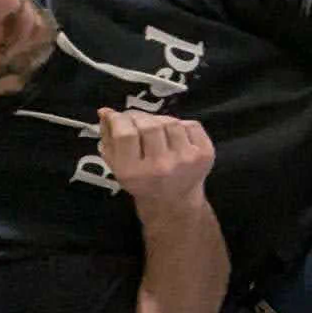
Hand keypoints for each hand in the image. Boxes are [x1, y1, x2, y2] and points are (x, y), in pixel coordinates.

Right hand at [98, 109, 214, 207]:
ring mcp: (186, 160)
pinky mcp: (205, 154)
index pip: (126, 134)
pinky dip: (180, 124)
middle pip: (149, 125)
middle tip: (134, 119)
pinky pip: (191, 124)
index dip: (119, 119)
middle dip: (138, 117)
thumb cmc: (141, 181)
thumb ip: (108, 138)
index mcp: (134, 172)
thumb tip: (105, 111)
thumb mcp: (117, 166)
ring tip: (154, 128)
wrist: (174, 201)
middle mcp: (161, 166)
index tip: (116, 116)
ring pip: (170, 122)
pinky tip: (174, 136)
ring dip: (159, 120)